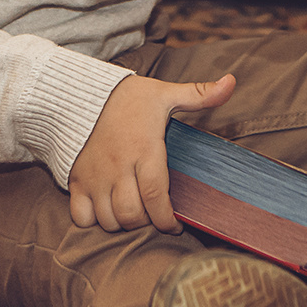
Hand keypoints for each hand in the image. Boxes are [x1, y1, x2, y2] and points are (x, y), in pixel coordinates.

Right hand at [67, 72, 235, 233]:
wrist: (79, 92)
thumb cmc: (128, 97)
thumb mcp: (165, 94)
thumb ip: (200, 94)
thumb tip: (231, 82)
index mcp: (144, 149)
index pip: (155, 195)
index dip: (167, 219)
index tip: (176, 224)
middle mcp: (118, 167)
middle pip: (132, 215)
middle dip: (147, 222)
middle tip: (154, 214)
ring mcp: (94, 177)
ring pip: (109, 220)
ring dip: (123, 223)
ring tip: (134, 211)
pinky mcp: (76, 181)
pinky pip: (81, 217)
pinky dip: (94, 220)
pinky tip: (105, 210)